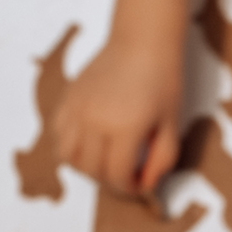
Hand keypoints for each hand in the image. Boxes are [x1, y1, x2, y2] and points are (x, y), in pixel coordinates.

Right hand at [54, 41, 181, 193]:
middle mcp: (95, 121)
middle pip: (92, 171)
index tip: (139, 185)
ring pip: (68, 157)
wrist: (142, 42)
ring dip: (86, 168)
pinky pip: (58, 135)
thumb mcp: (172, 124)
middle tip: (125, 175)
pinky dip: (71, 146)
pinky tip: (90, 142)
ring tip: (106, 161)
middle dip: (110, 181)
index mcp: (124, 128)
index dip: (129, 189)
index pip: (116, 176)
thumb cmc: (162, 80)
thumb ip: (161, 159)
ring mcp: (77, 110)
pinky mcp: (68, 99)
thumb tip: (147, 185)